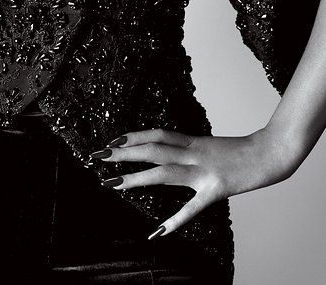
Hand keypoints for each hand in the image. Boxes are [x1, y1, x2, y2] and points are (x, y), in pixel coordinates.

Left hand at [93, 127, 298, 237]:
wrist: (268, 154)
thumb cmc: (239, 151)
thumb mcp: (209, 143)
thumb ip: (188, 148)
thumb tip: (166, 151)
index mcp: (191, 141)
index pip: (156, 134)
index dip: (132, 135)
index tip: (111, 139)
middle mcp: (193, 153)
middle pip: (152, 149)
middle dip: (123, 152)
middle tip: (98, 155)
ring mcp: (203, 172)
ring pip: (163, 172)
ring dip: (136, 178)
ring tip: (112, 183)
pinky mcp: (215, 191)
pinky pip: (191, 208)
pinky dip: (173, 221)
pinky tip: (156, 233)